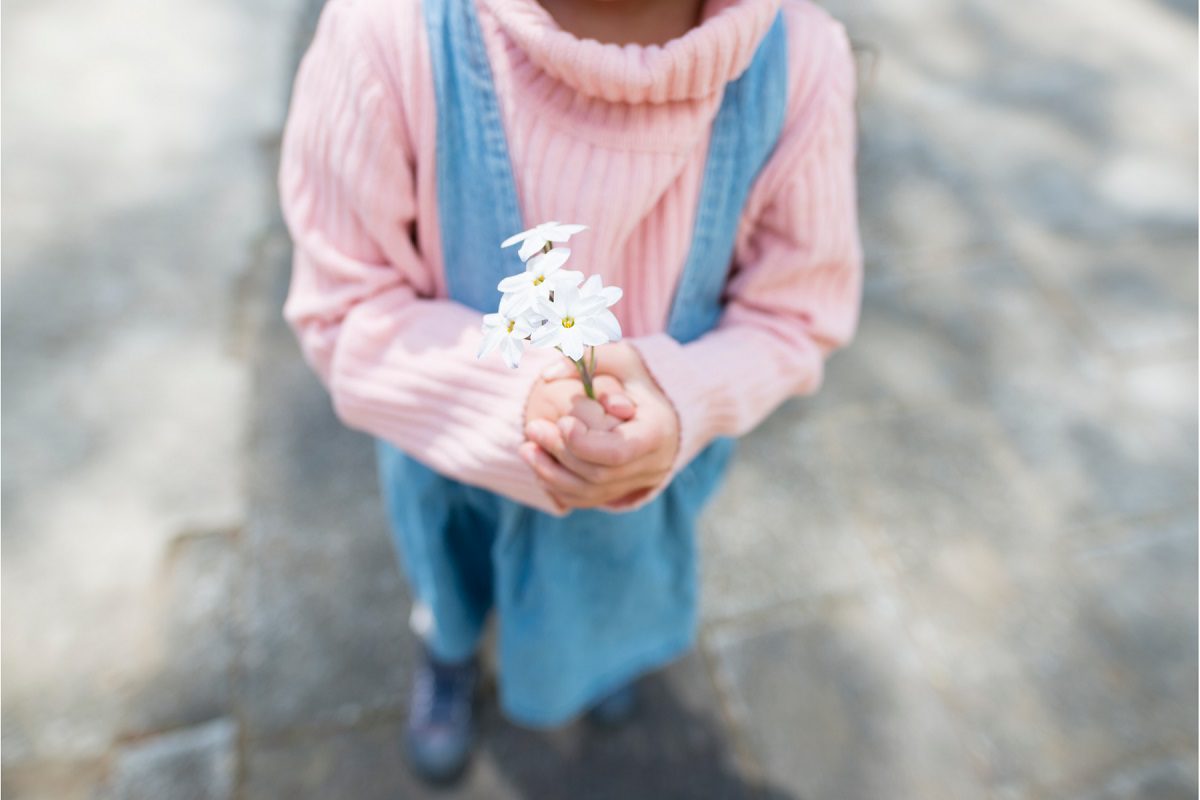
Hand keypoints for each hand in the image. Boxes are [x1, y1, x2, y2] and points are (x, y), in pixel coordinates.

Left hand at [523, 343, 679, 509]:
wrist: (665, 409)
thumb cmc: (640, 380)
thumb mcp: (623, 359)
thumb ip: (588, 358)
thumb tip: (547, 375)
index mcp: (656, 432)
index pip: (618, 451)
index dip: (583, 442)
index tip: (561, 421)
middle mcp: (651, 465)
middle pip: (599, 473)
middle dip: (560, 452)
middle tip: (532, 427)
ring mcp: (637, 483)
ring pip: (589, 493)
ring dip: (551, 474)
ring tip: (526, 448)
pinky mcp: (622, 491)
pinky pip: (587, 499)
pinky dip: (559, 487)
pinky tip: (539, 464)